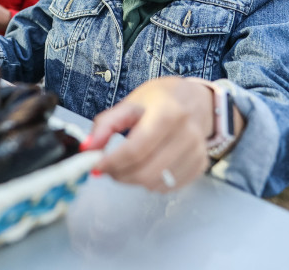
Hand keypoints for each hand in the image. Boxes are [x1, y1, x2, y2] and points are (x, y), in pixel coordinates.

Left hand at [84, 77, 212, 191]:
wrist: (197, 101)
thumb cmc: (162, 100)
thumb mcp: (131, 103)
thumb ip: (106, 125)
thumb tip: (88, 148)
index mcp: (168, 113)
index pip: (135, 149)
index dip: (112, 162)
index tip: (96, 166)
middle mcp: (187, 134)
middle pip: (145, 171)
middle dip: (119, 174)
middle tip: (108, 168)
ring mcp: (196, 152)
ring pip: (155, 183)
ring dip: (134, 180)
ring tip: (128, 164)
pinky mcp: (200, 166)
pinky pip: (168, 187)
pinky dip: (151, 182)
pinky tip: (147, 166)